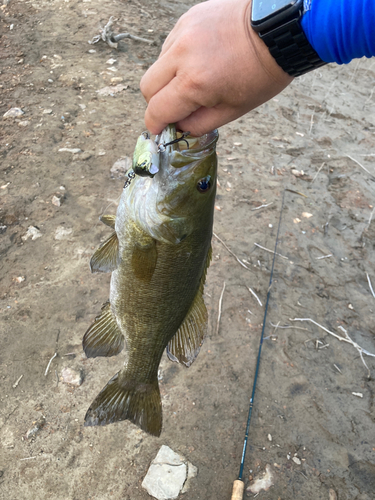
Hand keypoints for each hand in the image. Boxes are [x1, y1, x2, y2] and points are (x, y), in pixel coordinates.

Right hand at [140, 0, 292, 135]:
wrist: (277, 31)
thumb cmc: (260, 75)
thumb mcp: (232, 110)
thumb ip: (198, 123)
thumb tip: (178, 126)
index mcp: (194, 82)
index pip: (157, 110)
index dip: (155, 124)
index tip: (159, 129)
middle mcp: (182, 54)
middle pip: (147, 87)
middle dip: (157, 102)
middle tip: (175, 107)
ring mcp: (182, 32)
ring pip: (158, 65)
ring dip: (169, 78)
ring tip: (196, 78)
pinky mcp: (187, 19)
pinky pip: (170, 45)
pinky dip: (178, 58)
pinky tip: (200, 59)